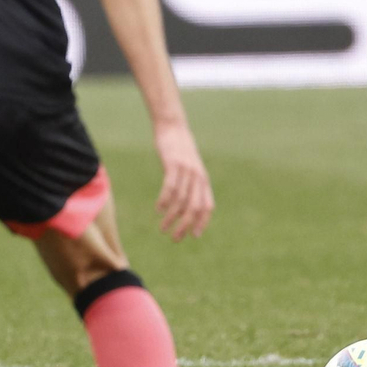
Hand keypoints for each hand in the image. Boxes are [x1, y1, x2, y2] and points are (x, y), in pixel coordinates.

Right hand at [154, 121, 212, 239]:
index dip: (202, 222)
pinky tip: (158, 209)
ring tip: (162, 228)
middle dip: (185, 225)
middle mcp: (198, 177)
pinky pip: (170, 186)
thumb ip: (190, 187)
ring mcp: (187, 171)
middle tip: (174, 238)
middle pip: (194, 207)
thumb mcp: (189, 170)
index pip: (207, 206)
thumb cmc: (180, 152)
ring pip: (181, 200)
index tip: (193, 236)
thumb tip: (184, 210)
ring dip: (171, 217)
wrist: (173, 128)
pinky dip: (164, 200)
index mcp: (203, 180)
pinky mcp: (174, 164)